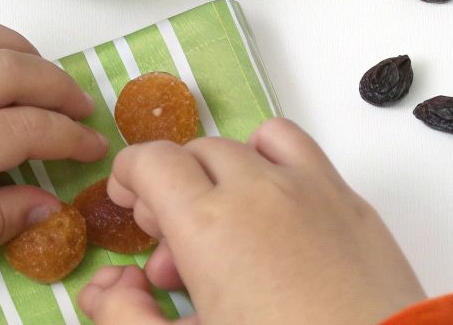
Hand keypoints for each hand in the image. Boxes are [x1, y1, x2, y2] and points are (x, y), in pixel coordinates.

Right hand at [78, 119, 426, 324]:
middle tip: (171, 244)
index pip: (152, 161)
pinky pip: (299, 150)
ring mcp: (309, 188)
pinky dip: (274, 161)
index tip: (128, 200)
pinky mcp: (348, 200)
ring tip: (222, 224)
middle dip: (173, 187)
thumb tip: (104, 286)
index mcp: (208, 225)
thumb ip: (129, 317)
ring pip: (247, 144)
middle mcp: (257, 190)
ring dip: (224, 171)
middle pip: (196, 154)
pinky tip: (274, 208)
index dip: (130, 175)